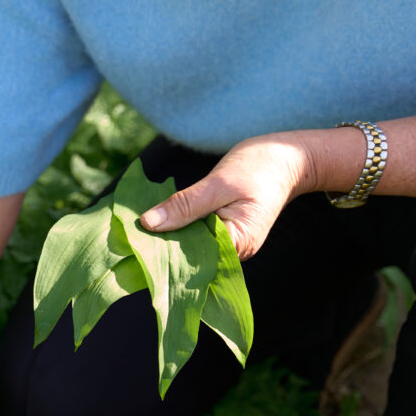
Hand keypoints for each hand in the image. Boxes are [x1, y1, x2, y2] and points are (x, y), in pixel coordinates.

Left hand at [139, 133, 314, 259]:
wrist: (289, 158)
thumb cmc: (259, 166)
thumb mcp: (219, 183)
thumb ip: (185, 204)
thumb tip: (149, 224)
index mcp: (237, 243)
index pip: (193, 257)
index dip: (164, 251)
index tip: (133, 244)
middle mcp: (234, 251)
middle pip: (190, 256)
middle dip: (162, 247)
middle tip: (127, 237)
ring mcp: (230, 244)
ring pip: (191, 246)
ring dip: (168, 236)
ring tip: (137, 229)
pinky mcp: (224, 232)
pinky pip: (196, 235)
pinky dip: (179, 227)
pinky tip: (159, 220)